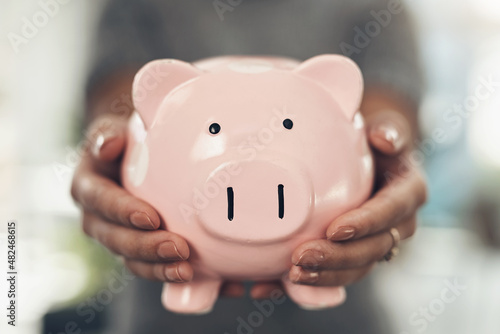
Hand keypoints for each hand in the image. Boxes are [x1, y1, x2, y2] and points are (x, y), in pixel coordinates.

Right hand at [71, 114, 193, 282]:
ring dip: (159, 268)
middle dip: (146, 247)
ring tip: (186, 270)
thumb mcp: (112, 130)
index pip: (101, 201)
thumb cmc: (125, 141)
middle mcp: (98, 218)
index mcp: (88, 188)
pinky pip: (152, 266)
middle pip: (116, 239)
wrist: (133, 155)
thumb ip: (108, 136)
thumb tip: (109, 145)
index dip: (123, 212)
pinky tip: (199, 276)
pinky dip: (173, 273)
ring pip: (133, 260)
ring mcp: (118, 237)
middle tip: (178, 249)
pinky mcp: (139, 250)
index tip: (150, 217)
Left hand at [287, 109, 426, 286]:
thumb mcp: (386, 127)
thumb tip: (384, 139)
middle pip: (372, 248)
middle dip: (338, 258)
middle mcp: (398, 223)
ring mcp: (377, 241)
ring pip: (357, 268)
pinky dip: (312, 282)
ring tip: (292, 275)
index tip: (335, 229)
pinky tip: (281, 284)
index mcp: (409, 192)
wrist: (370, 157)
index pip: (391, 211)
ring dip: (325, 276)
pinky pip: (339, 274)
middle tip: (301, 259)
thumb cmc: (375, 139)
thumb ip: (389, 130)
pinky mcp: (356, 252)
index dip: (366, 223)